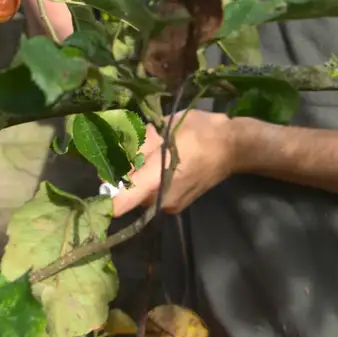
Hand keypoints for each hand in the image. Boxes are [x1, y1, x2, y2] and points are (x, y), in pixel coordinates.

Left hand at [112, 111, 239, 217]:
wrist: (233, 146)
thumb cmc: (198, 132)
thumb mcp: (162, 130)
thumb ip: (133, 147)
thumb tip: (111, 159)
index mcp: (155, 181)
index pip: (118, 203)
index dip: (105, 191)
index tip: (103, 174)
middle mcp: (160, 201)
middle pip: (126, 195)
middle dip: (122, 174)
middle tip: (131, 150)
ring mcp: (169, 206)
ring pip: (138, 194)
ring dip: (137, 176)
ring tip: (150, 153)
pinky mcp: (176, 206)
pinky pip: (152, 195)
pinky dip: (149, 181)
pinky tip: (161, 162)